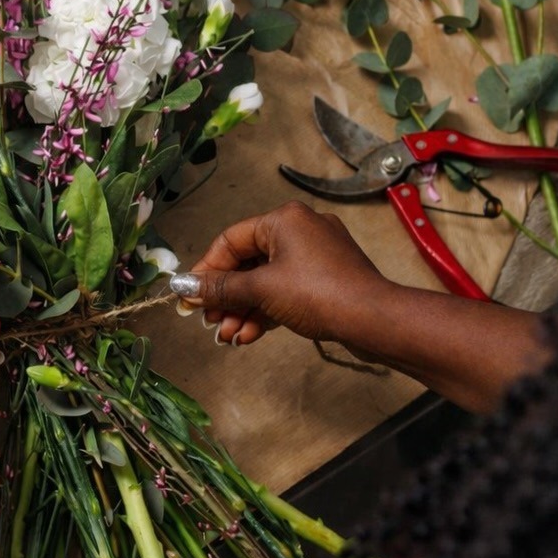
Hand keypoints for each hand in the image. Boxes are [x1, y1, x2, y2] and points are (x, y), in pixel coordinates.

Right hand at [173, 201, 393, 348]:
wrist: (374, 321)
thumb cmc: (317, 294)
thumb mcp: (261, 290)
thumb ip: (220, 288)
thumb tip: (183, 286)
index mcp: (283, 219)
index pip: (230, 240)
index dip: (206, 270)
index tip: (189, 296)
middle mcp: (300, 230)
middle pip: (248, 263)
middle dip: (227, 297)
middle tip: (209, 322)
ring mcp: (316, 255)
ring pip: (266, 280)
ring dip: (244, 309)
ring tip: (228, 337)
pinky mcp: (326, 278)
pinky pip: (286, 290)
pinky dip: (267, 310)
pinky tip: (250, 335)